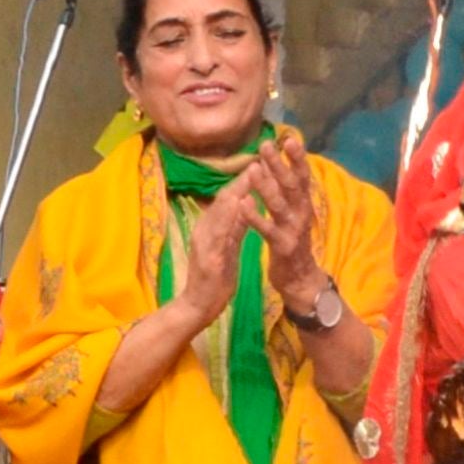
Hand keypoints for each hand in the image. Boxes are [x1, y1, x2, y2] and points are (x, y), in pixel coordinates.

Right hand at [177, 174, 259, 321]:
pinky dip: (230, 219)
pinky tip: (241, 206)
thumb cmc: (216, 277)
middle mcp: (206, 229)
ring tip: (253, 173)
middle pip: (225, 198)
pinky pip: (220, 236)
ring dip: (237, 191)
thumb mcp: (229, 246)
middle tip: (261, 158)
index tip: (264, 162)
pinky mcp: (209, 259)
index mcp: (212, 227)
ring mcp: (205, 243)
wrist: (199, 306)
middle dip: (243, 178)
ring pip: (220, 212)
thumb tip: (245, 200)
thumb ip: (235, 225)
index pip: (230, 198)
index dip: (246, 179)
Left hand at [245, 132, 326, 302]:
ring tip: (253, 168)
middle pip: (292, 186)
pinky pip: (267, 230)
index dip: (297, 158)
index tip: (289, 138)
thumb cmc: (291, 242)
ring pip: (280, 205)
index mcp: (303, 205)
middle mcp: (302, 214)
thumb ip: (283, 192)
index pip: (302, 177)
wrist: (300, 280)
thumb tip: (272, 164)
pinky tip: (243, 204)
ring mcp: (293, 230)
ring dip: (266, 186)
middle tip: (266, 145)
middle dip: (279, 165)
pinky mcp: (282, 247)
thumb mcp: (291, 214)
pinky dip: (255, 216)